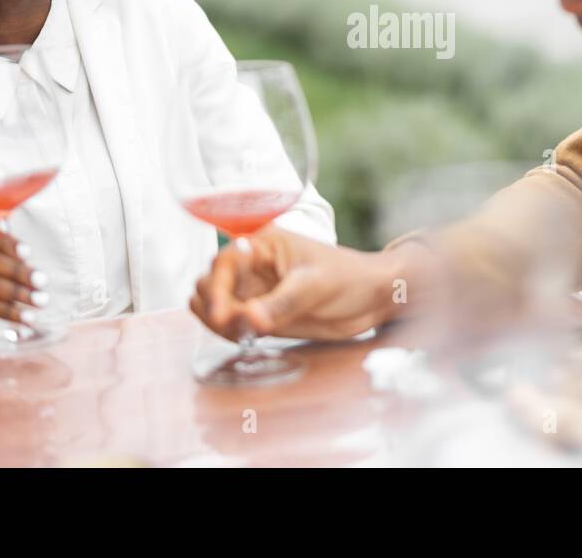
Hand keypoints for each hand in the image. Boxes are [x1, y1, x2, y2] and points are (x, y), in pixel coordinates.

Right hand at [191, 228, 423, 340]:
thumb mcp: (315, 286)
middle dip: (214, 307)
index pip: (223, 262)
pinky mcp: (261, 314)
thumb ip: (281, 303)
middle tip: (239, 327)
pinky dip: (229, 333)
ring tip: (246, 332)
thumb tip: (248, 319)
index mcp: (262, 244)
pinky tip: (249, 337)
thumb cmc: (348, 277)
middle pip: (208, 284)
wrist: (373, 297)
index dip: (216, 288)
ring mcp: (255, 291)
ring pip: (213, 305)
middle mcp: (252, 266)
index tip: (222, 315)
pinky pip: (230, 324)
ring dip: (218, 322)